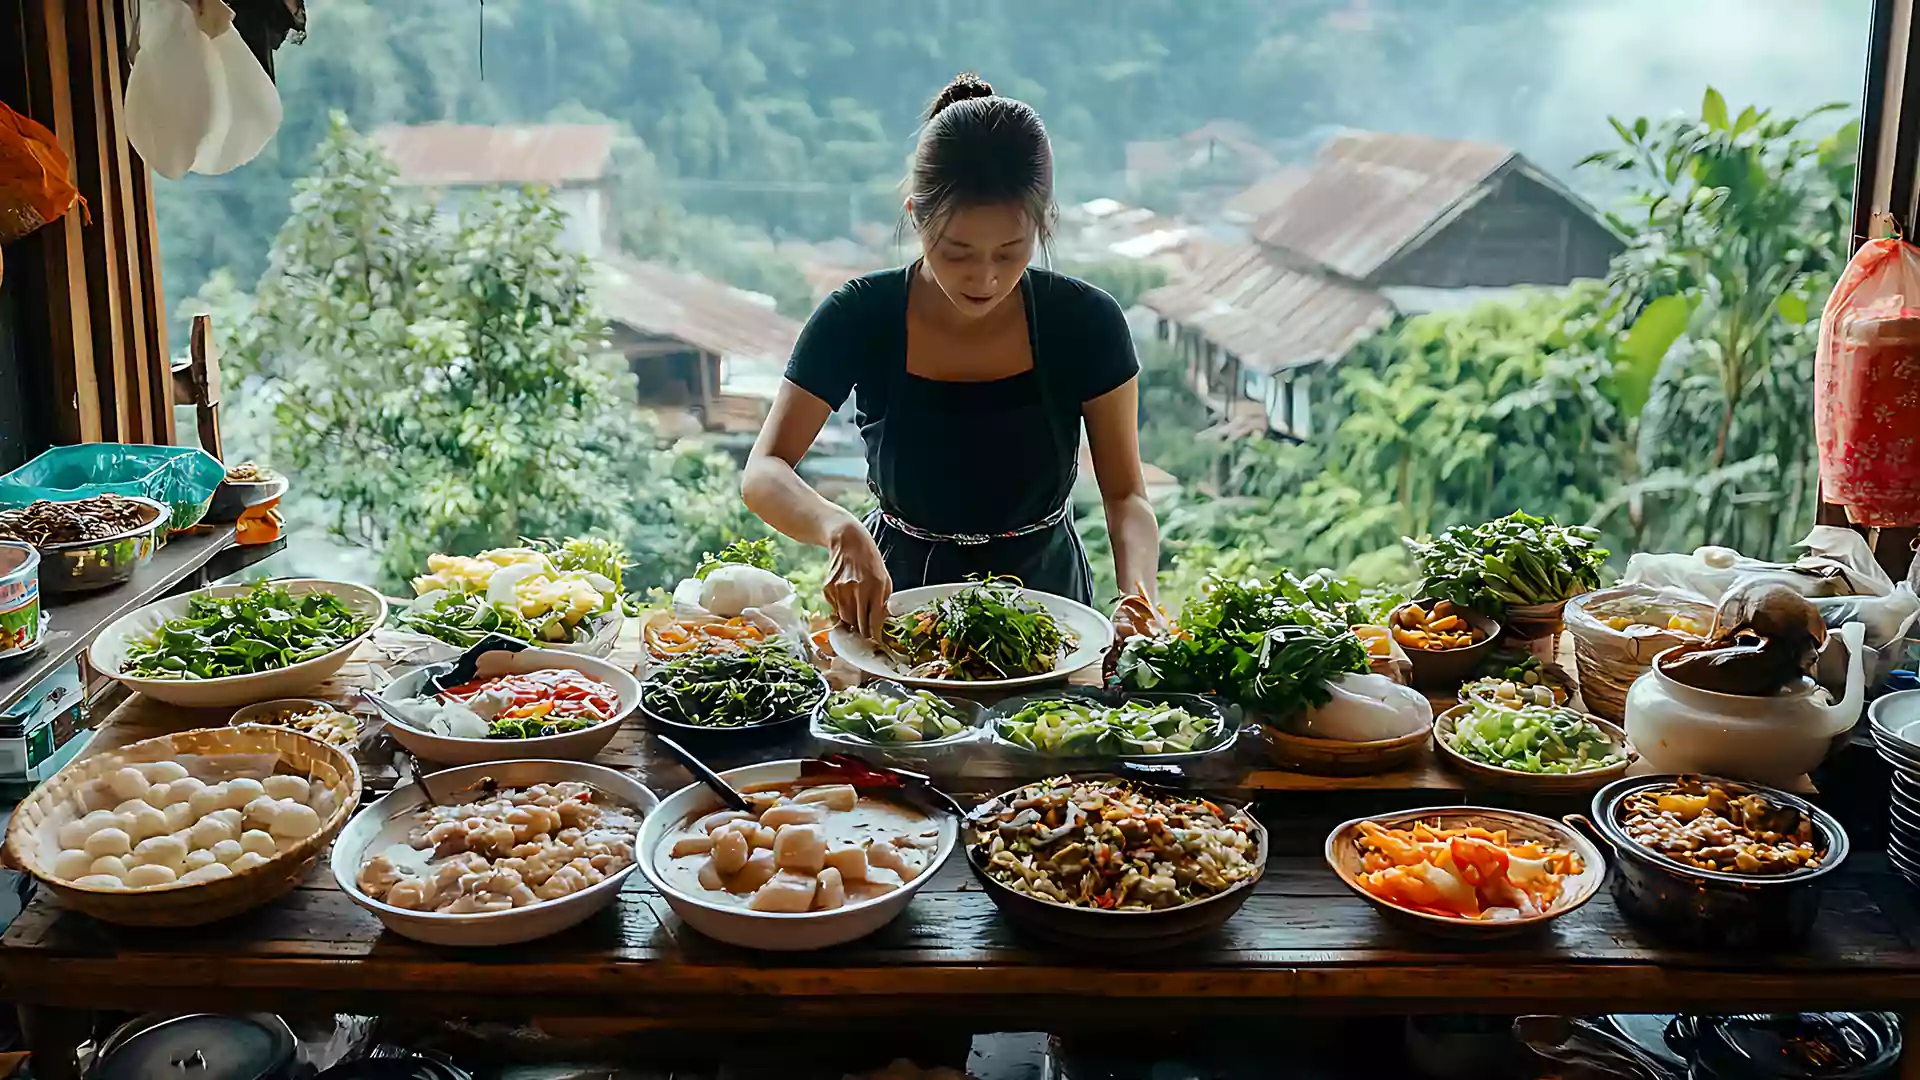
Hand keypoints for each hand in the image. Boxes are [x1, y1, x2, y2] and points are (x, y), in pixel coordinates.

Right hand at [825, 519, 891, 637]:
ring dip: (851, 621)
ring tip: (855, 614)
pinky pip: (835, 608)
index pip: (875, 620)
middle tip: (864, 634)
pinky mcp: (828, 588)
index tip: (876, 640)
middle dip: (862, 632)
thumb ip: (883, 601)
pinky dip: (840, 608)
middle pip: (858, 623)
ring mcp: (840, 589)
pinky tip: (846, 598)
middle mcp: (857, 589)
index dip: (875, 634)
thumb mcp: (885, 579)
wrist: (848, 542)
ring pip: (845, 618)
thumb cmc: (870, 561)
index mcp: (876, 587)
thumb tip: (880, 623)